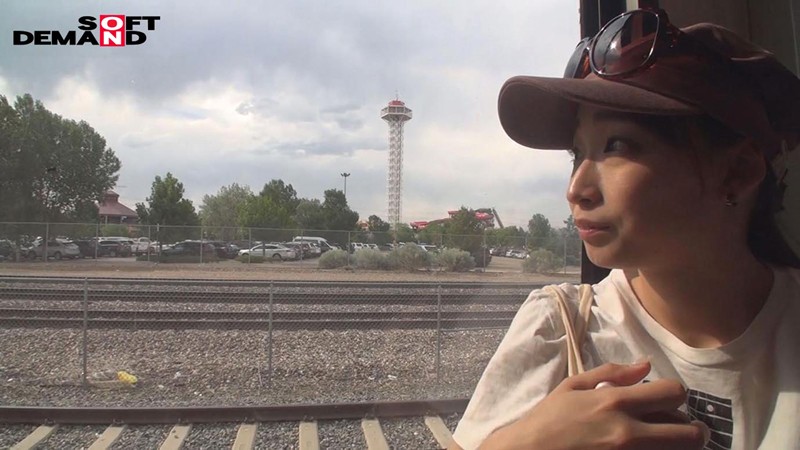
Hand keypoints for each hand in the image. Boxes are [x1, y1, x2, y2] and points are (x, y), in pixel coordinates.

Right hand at [478, 362, 709, 449]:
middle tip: (682, 429)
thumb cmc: (547, 420)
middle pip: (690, 433)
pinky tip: (650, 449)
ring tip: (667, 441)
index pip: (673, 393)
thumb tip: (645, 365)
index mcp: (615, 402)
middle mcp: (628, 431)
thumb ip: (611, 373)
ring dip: (678, 446)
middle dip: (693, 430)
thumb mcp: (572, 386)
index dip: (677, 394)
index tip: (667, 399)